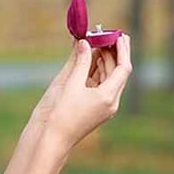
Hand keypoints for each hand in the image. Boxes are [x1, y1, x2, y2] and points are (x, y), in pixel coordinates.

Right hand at [43, 35, 131, 152]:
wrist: (49, 140)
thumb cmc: (60, 113)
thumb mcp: (70, 83)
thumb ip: (80, 61)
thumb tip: (85, 42)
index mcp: (109, 97)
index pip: (123, 68)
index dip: (122, 50)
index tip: (118, 34)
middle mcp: (109, 102)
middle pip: (117, 71)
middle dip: (112, 52)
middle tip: (105, 33)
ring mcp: (102, 105)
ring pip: (107, 77)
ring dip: (103, 59)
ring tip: (95, 41)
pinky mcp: (92, 106)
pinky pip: (98, 84)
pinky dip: (94, 69)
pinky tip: (88, 56)